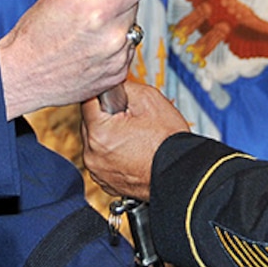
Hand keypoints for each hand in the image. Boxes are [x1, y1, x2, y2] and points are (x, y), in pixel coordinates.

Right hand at [0, 0, 145, 118]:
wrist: (22, 76)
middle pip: (134, 6)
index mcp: (98, 12)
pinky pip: (127, 52)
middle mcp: (112, 38)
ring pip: (131, 29)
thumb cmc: (33, 36)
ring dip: (115, 27)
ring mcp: (116, 60)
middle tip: (89, 12)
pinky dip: (113, 49)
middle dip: (116, 4)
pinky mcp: (118, 76)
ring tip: (87, 34)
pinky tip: (90, 50)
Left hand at [81, 79, 188, 200]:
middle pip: (89, 123)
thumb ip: (122, 87)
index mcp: (99, 133)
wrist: (180, 174)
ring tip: (133, 138)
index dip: (103, 95)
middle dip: (106, 118)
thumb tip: (110, 83)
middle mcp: (92, 155)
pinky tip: (131, 152)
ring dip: (108, 137)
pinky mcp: (105, 182)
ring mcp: (97, 171)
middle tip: (131, 120)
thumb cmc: (168, 142)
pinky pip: (102, 160)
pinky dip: (112, 155)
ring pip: (95, 143)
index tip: (117, 98)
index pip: (87, 100)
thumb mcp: (149, 99)